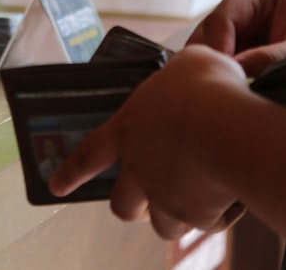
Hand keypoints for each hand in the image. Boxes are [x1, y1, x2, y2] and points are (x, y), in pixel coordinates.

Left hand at [48, 46, 250, 237]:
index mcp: (128, 129)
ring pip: (163, 223)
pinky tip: (229, 200)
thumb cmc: (207, 90)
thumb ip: (184, 68)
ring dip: (176, 216)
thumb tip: (197, 62)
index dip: (70, 172)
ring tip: (196, 200)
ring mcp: (164, 196)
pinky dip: (214, 217)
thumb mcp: (192, 63)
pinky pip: (204, 223)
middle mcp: (139, 168)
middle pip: (123, 204)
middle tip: (148, 204)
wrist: (230, 130)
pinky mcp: (195, 215)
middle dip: (134, 208)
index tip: (56, 187)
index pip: (89, 154)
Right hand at [188, 0, 285, 78]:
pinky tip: (226, 87)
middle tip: (219, 85)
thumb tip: (235, 68)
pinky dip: (220, 70)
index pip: (225, 16)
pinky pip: (218, 55)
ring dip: (214, 65)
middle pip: (211, 28)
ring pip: (208, 43)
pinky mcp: (236, 39)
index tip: (221, 72)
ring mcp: (238, 19)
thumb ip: (272, 58)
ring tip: (224, 89)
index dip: (219, 44)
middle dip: (213, 56)